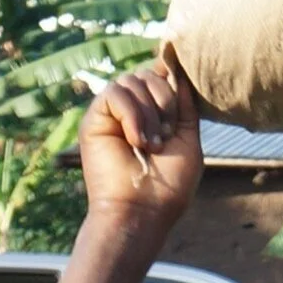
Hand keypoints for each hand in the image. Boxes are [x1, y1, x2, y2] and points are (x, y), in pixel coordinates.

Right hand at [79, 48, 202, 234]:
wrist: (142, 210)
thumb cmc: (169, 184)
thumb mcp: (187, 140)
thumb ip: (184, 107)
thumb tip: (177, 71)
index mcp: (155, 115)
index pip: (160, 77)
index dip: (169, 75)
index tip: (177, 81)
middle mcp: (133, 110)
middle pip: (149, 74)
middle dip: (165, 102)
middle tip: (164, 136)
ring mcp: (113, 113)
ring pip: (132, 80)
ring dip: (149, 113)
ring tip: (150, 146)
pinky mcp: (95, 117)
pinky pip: (115, 92)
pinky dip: (131, 114)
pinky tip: (135, 141)